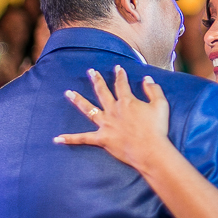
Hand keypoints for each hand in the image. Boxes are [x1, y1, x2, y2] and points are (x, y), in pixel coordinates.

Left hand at [53, 67, 171, 171]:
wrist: (150, 150)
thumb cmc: (157, 128)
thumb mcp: (160, 104)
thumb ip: (153, 89)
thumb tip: (147, 78)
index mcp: (127, 101)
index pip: (121, 84)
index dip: (120, 75)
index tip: (117, 68)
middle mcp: (113, 110)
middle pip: (102, 92)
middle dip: (96, 80)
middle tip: (90, 71)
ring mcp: (105, 124)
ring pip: (89, 109)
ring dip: (78, 100)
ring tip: (68, 92)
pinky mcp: (102, 139)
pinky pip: (83, 138)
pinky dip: (70, 139)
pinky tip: (57, 139)